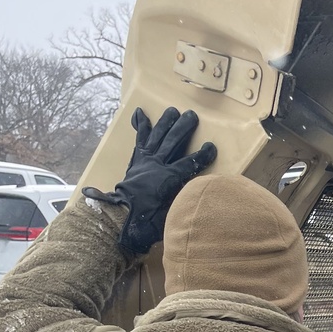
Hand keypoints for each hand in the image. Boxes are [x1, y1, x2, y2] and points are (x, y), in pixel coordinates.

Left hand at [84, 107, 216, 256]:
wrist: (121, 217)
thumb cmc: (148, 221)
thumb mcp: (171, 213)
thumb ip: (183, 198)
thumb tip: (193, 191)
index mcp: (168, 178)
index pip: (189, 163)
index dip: (202, 155)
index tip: (211, 147)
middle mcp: (157, 165)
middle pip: (172, 141)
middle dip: (183, 128)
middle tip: (192, 116)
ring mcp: (145, 160)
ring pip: (156, 136)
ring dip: (165, 122)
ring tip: (172, 110)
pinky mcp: (136, 161)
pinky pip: (140, 141)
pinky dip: (141, 127)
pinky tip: (141, 113)